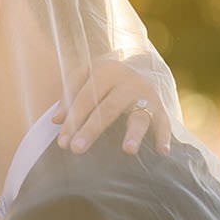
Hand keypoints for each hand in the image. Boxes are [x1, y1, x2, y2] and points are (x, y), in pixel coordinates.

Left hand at [53, 57, 171, 156]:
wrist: (141, 67)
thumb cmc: (104, 81)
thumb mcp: (86, 78)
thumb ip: (69, 95)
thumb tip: (56, 119)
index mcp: (107, 71)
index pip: (86, 97)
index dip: (73, 120)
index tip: (62, 142)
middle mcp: (129, 80)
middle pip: (108, 108)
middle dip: (92, 129)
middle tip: (77, 149)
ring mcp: (147, 94)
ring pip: (138, 116)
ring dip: (133, 134)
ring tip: (127, 150)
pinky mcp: (161, 107)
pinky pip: (164, 123)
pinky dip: (164, 136)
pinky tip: (162, 152)